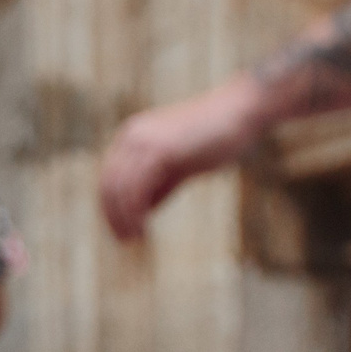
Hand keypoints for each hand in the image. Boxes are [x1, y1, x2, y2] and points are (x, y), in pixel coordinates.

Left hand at [99, 76, 264, 240]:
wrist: (241, 111)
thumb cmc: (216, 137)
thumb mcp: (180, 165)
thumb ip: (159, 185)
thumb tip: (142, 210)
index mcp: (132, 136)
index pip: (109, 177)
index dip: (111, 207)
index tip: (120, 229)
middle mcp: (132, 136)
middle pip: (109, 184)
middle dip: (113, 216)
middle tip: (124, 241)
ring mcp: (143, 141)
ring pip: (119, 189)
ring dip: (123, 218)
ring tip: (133, 239)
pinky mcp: (159, 151)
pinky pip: (136, 188)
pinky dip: (134, 212)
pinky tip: (142, 228)